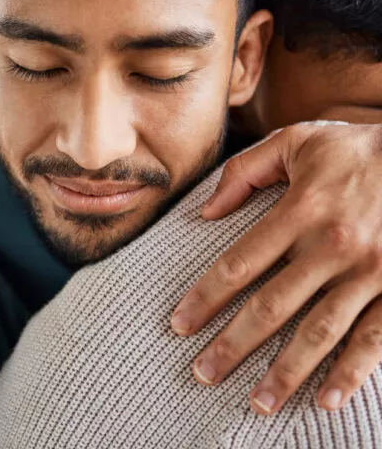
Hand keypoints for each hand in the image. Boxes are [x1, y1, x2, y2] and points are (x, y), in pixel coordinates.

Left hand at [171, 123, 381, 414]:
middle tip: (203, 373)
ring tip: (256, 403)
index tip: (180, 323)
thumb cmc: (353, 149)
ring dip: (285, 372)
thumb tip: (205, 211)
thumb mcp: (296, 141)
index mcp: (301, 209)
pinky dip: (351, 373)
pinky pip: (374, 339)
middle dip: (233, 344)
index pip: (240, 263)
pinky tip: (326, 400)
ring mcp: (369, 272)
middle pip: (271, 306)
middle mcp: (331, 246)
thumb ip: (245, 171)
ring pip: (319, 332)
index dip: (206, 296)